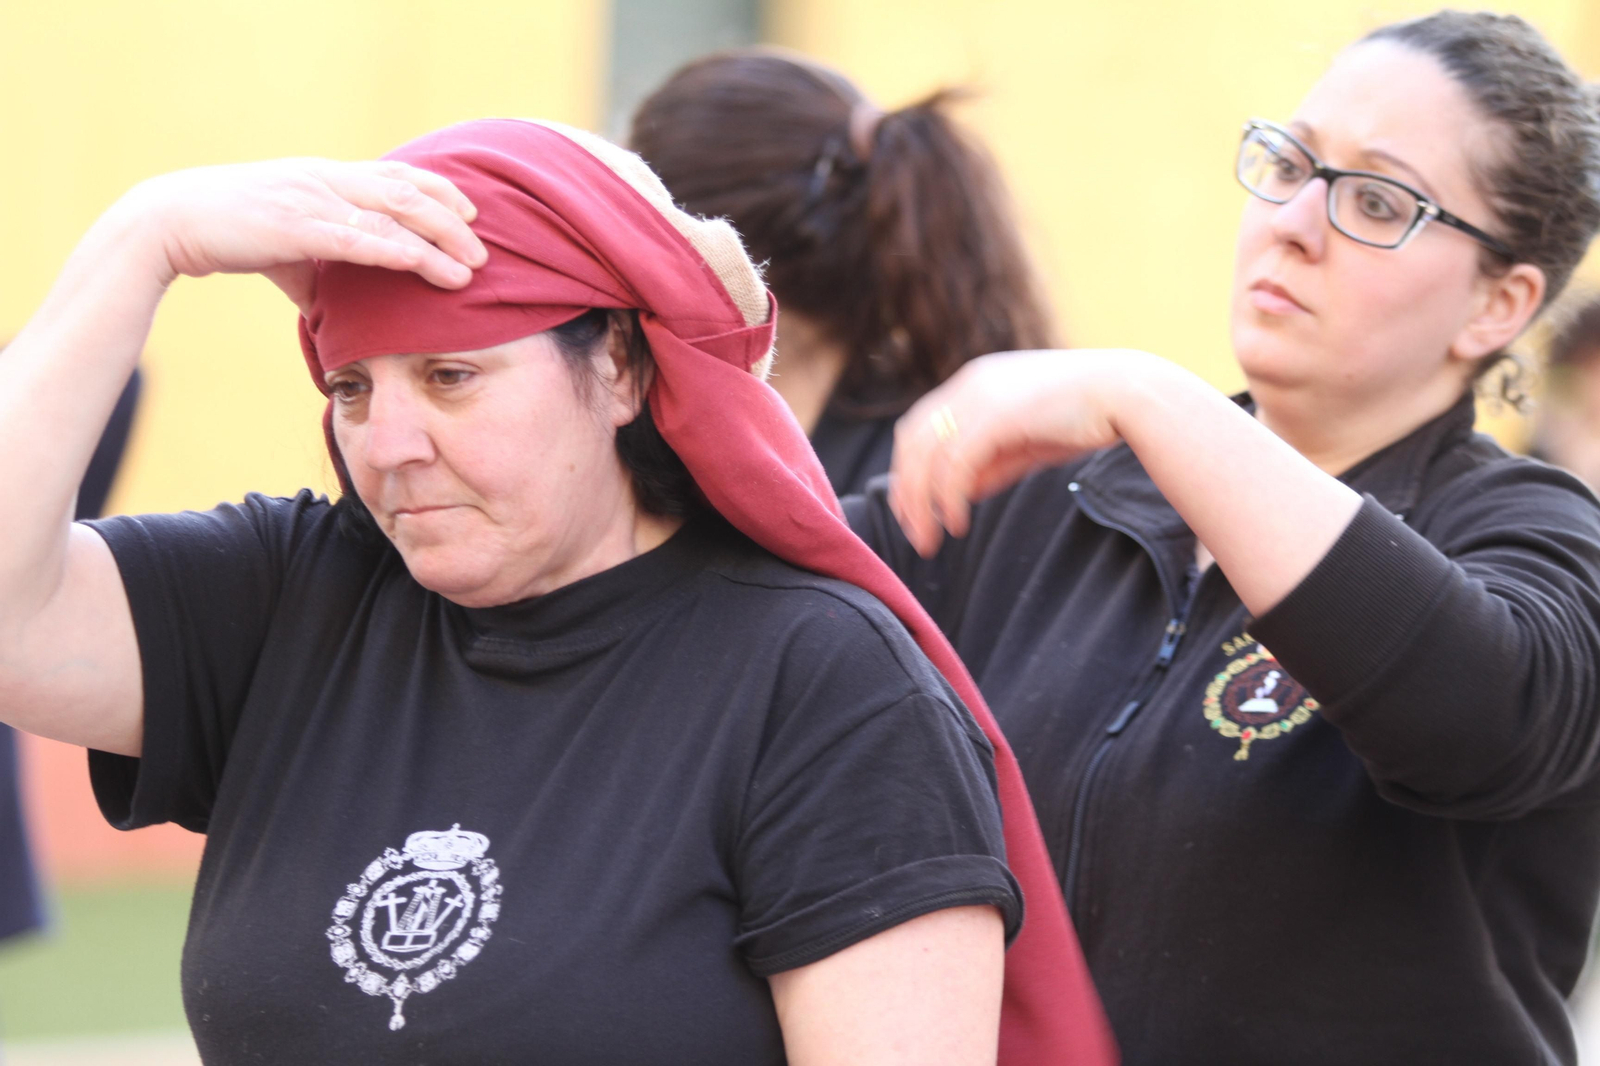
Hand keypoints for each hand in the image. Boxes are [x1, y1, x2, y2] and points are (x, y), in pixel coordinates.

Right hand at [117, 158, 488, 312]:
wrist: (170, 220)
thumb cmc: (230, 231)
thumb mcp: (286, 244)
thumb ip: (319, 266)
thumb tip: (337, 304)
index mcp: (327, 177)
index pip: (397, 176)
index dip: (439, 192)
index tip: (470, 213)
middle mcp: (326, 180)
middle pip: (407, 193)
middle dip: (452, 222)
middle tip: (483, 250)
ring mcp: (313, 200)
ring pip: (392, 215)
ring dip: (436, 242)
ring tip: (467, 268)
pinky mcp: (296, 226)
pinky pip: (357, 238)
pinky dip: (396, 251)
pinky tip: (423, 265)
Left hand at [889, 349, 1153, 555]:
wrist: (1130, 395)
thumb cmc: (1085, 418)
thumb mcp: (1028, 443)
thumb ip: (993, 462)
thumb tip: (961, 492)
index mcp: (974, 384)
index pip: (919, 427)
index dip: (908, 471)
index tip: (912, 511)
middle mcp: (970, 384)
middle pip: (912, 441)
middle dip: (906, 491)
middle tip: (915, 533)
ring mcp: (981, 397)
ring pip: (928, 455)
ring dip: (922, 503)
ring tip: (929, 539)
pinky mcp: (998, 415)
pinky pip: (957, 464)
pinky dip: (949, 498)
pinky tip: (957, 523)